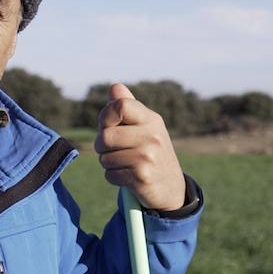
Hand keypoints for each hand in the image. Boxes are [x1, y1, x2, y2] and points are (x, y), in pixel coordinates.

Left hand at [94, 83, 185, 211]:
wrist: (171, 186)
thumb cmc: (151, 151)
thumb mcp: (145, 126)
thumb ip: (128, 106)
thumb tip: (114, 87)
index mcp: (151, 119)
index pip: (120, 106)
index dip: (105, 116)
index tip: (107, 125)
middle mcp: (152, 136)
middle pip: (105, 136)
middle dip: (101, 146)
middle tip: (112, 150)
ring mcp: (148, 157)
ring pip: (105, 158)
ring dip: (108, 163)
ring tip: (124, 163)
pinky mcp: (142, 177)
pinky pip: (110, 175)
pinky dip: (114, 177)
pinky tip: (128, 176)